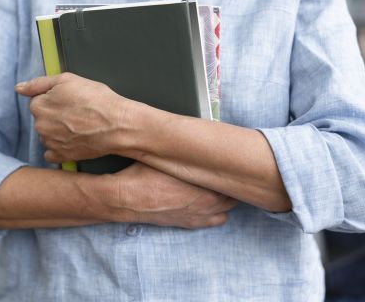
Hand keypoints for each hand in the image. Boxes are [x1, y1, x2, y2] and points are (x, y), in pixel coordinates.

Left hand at [15, 73, 132, 161]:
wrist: (118, 125)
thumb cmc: (98, 101)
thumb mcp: (68, 80)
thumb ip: (39, 83)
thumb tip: (19, 88)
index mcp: (39, 106)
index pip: (38, 101)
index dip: (55, 99)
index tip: (70, 100)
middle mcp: (41, 125)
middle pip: (42, 118)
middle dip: (55, 115)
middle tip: (77, 112)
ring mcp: (50, 142)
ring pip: (47, 134)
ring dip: (58, 131)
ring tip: (79, 126)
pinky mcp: (61, 156)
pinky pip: (52, 153)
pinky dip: (60, 148)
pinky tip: (74, 140)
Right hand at [109, 162, 237, 228]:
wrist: (131, 198)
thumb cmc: (148, 174)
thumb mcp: (170, 156)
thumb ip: (189, 153)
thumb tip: (199, 141)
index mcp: (207, 179)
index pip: (231, 173)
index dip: (231, 167)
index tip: (229, 161)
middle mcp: (210, 198)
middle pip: (233, 190)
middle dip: (229, 181)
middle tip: (225, 172)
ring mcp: (204, 213)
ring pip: (229, 205)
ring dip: (226, 197)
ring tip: (220, 187)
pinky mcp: (193, 223)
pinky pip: (220, 220)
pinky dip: (219, 212)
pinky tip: (212, 204)